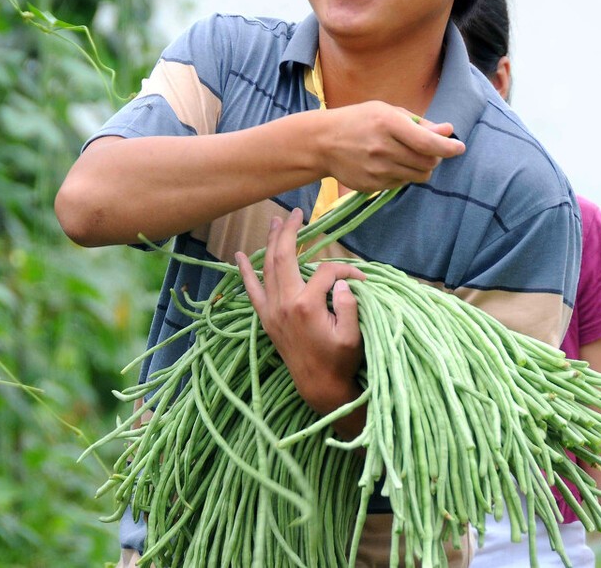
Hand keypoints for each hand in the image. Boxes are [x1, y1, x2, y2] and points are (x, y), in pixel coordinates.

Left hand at [235, 208, 366, 414]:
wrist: (320, 387)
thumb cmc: (341, 361)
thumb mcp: (353, 335)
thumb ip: (349, 305)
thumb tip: (343, 281)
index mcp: (307, 305)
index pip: (326, 272)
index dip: (345, 271)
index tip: (361, 279)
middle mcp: (285, 303)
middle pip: (285, 256)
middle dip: (291, 232)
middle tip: (297, 213)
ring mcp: (272, 310)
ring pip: (268, 267)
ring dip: (271, 242)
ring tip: (276, 222)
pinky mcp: (267, 318)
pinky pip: (252, 290)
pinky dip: (245, 271)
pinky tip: (239, 256)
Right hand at [320, 101, 464, 191]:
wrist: (322, 143)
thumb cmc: (358, 121)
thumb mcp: (386, 111)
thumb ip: (419, 123)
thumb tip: (448, 131)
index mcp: (388, 123)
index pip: (428, 143)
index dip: (448, 148)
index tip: (459, 148)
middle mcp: (383, 148)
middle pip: (427, 162)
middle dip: (435, 157)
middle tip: (429, 150)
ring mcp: (377, 170)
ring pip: (418, 176)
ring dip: (421, 167)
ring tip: (407, 155)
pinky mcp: (372, 185)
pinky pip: (401, 184)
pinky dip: (403, 175)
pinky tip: (389, 164)